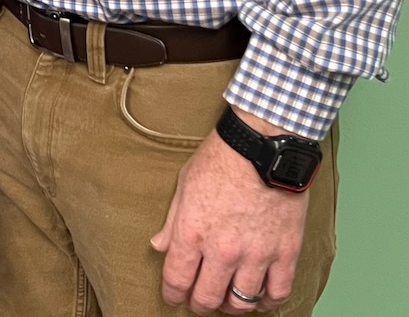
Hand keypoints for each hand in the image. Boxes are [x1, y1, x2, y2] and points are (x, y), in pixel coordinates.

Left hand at [151, 112, 308, 313]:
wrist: (262, 144)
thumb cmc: (222, 158)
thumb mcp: (185, 183)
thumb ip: (172, 221)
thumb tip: (160, 246)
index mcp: (193, 231)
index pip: (177, 280)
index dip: (172, 294)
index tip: (173, 296)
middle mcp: (223, 249)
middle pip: (208, 299)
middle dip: (200, 304)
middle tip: (200, 301)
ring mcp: (256, 254)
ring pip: (242, 303)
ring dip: (232, 305)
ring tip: (228, 297)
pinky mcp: (284, 252)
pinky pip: (277, 293)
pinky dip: (267, 301)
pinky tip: (260, 295)